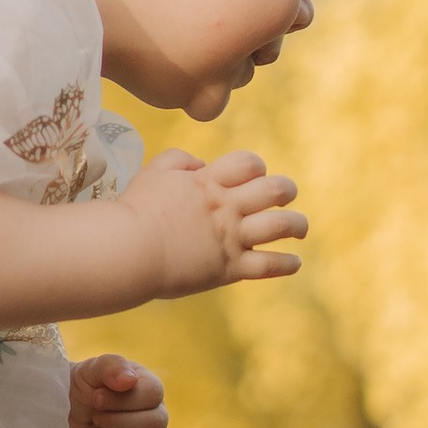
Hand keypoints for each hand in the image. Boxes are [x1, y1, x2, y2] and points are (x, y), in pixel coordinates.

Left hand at [68, 354, 168, 427]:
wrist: (59, 415)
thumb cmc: (77, 387)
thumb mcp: (88, 369)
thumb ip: (110, 366)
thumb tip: (129, 380)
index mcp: (148, 388)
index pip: (154, 394)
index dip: (123, 399)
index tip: (96, 397)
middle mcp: (153, 416)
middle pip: (155, 425)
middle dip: (117, 422)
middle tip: (94, 417)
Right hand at [118, 148, 307, 298]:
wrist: (128, 249)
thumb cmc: (134, 211)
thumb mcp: (152, 172)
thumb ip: (177, 160)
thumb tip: (200, 163)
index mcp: (209, 182)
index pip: (249, 164)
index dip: (257, 168)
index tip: (254, 177)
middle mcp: (226, 207)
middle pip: (274, 190)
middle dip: (285, 191)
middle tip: (285, 197)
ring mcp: (231, 237)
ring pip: (281, 225)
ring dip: (297, 225)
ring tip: (299, 229)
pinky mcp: (230, 268)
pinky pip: (270, 265)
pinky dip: (288, 264)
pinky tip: (295, 262)